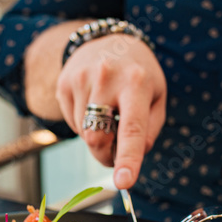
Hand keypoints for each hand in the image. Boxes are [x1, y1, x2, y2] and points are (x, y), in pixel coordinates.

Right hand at [55, 34, 166, 189]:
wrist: (108, 39)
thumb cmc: (139, 74)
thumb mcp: (157, 97)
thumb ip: (149, 131)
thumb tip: (131, 159)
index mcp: (136, 82)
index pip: (132, 128)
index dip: (128, 158)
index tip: (124, 182)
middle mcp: (106, 78)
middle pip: (96, 138)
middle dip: (105, 156)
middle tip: (114, 155)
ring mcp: (81, 79)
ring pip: (83, 133)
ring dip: (96, 136)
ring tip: (106, 112)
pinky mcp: (64, 83)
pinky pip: (71, 122)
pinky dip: (83, 124)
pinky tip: (93, 104)